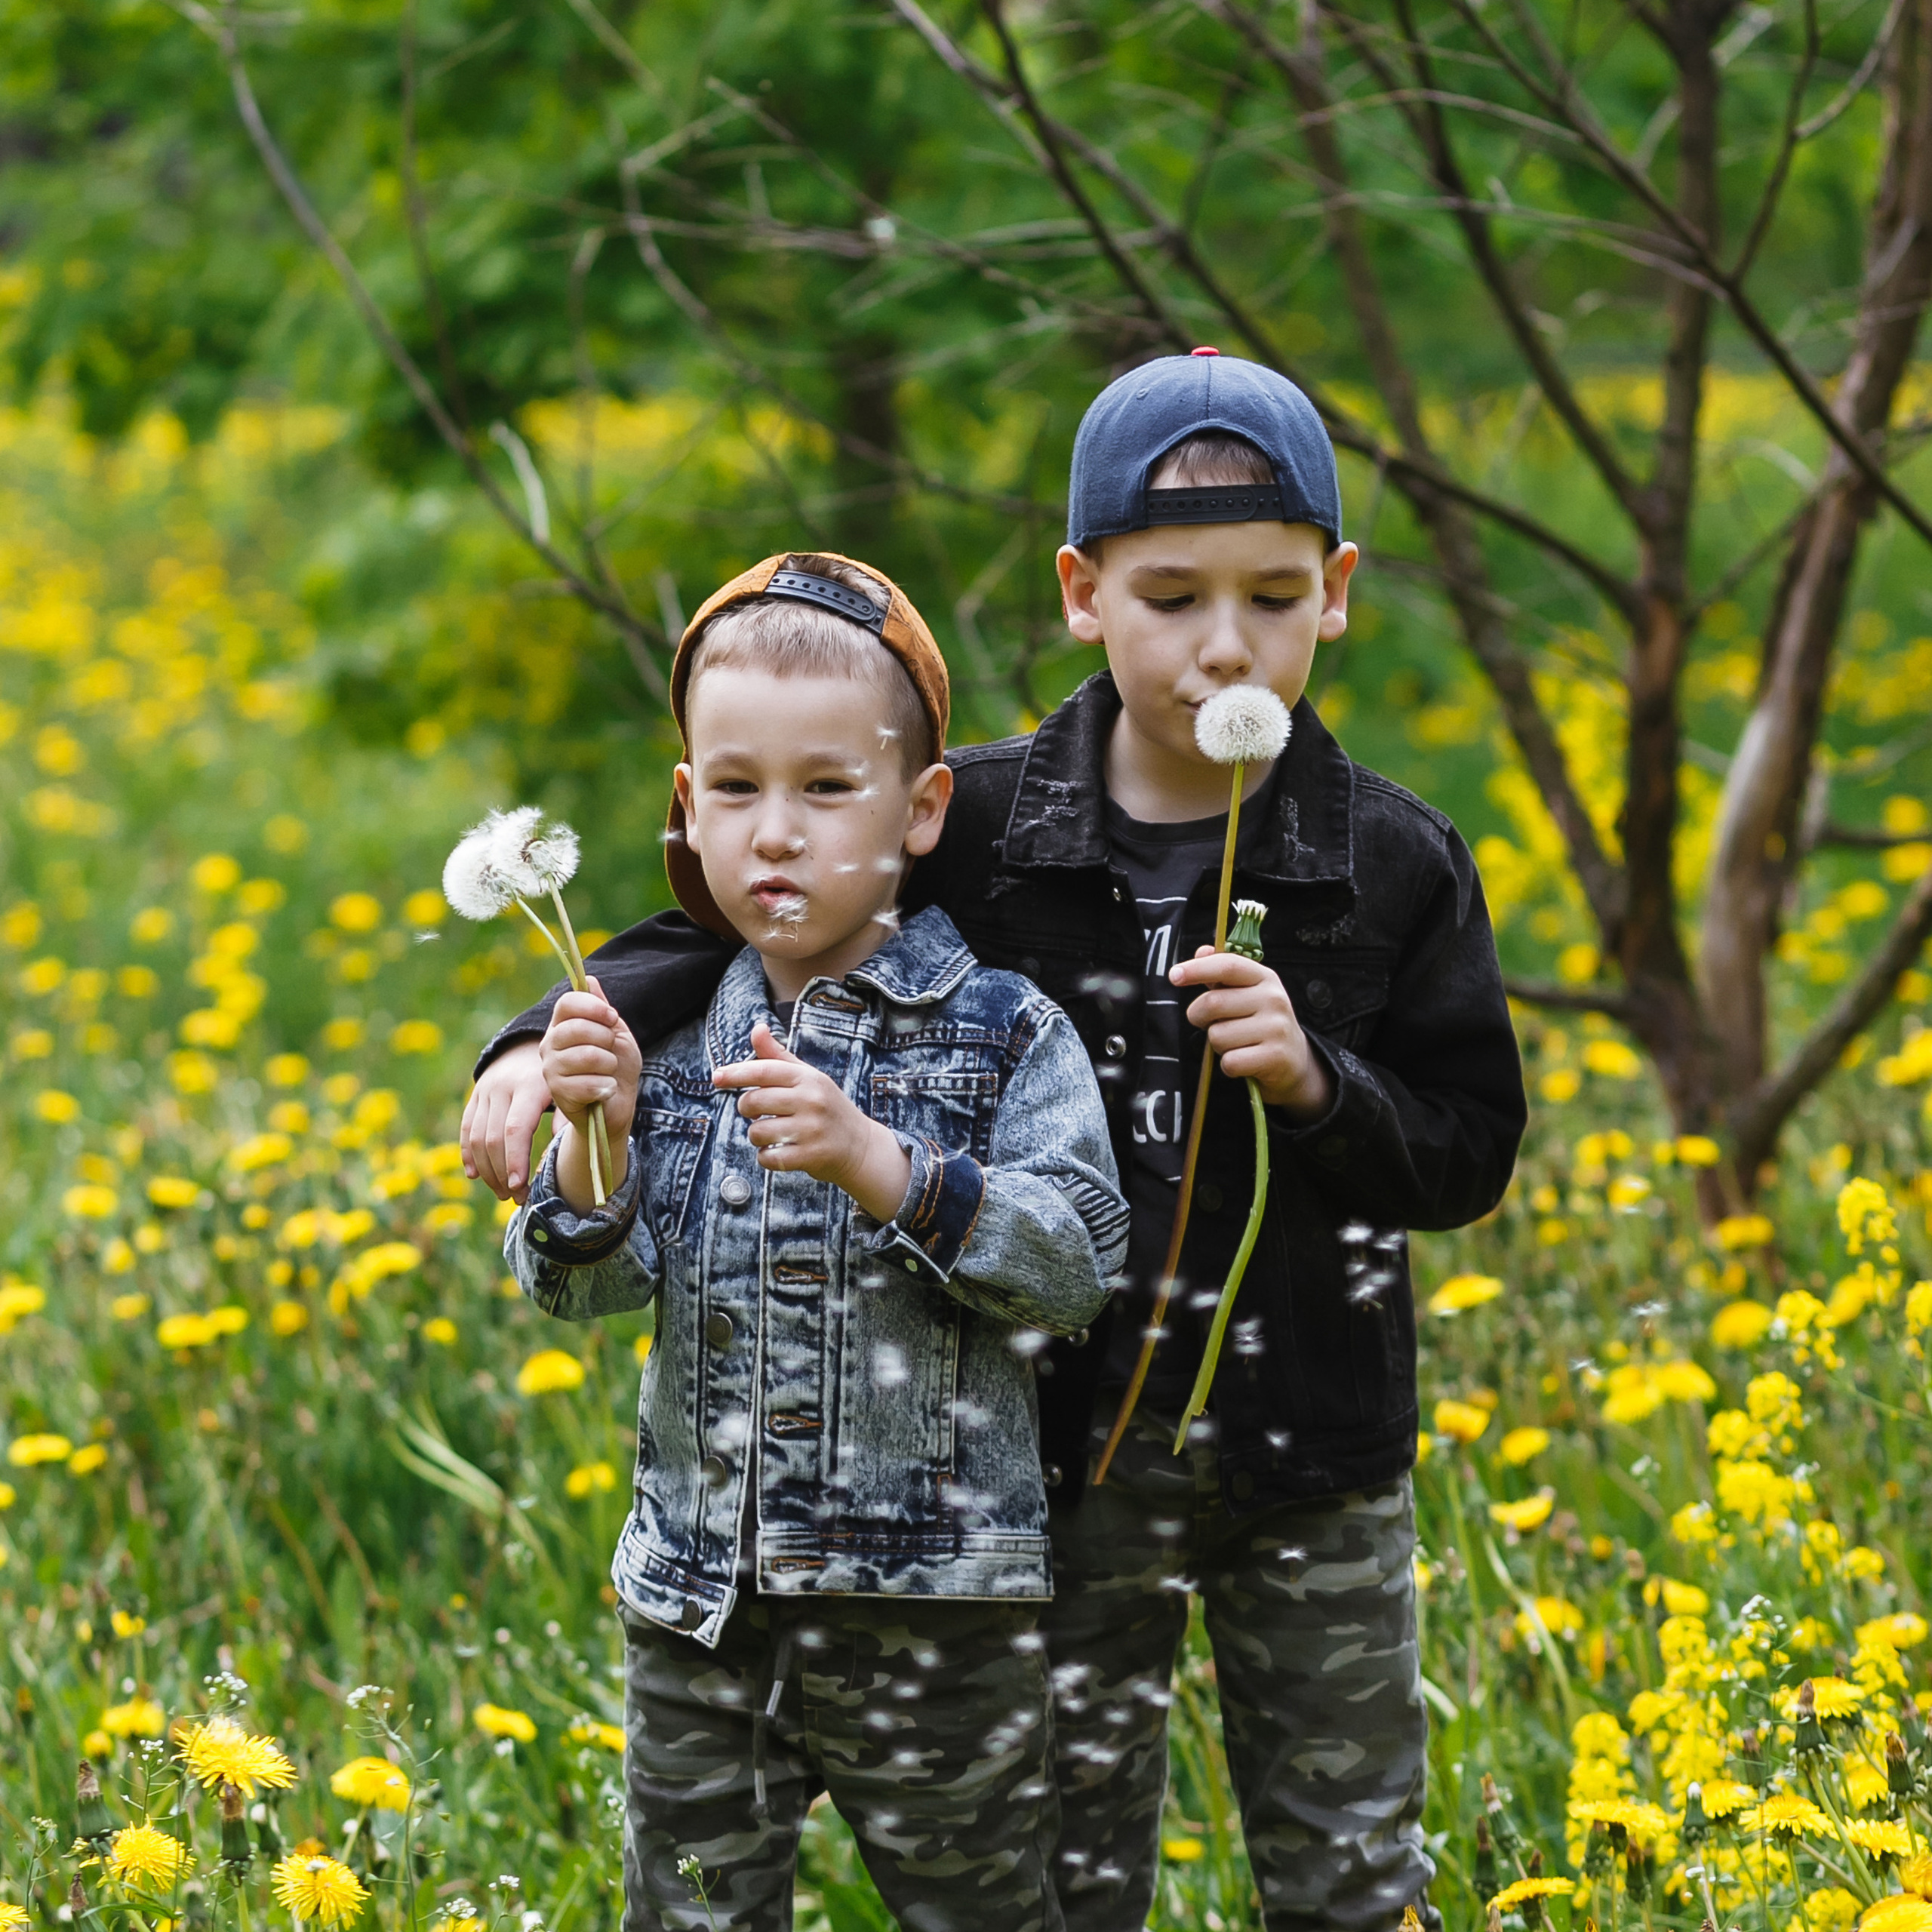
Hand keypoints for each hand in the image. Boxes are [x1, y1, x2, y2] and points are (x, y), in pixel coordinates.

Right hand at [462, 1039, 550, 1203]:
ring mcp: (484, 1091)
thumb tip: (558, 1151)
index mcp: (529, 1086)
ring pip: (476, 1138)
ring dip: (487, 1171)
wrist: (529, 1043)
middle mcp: (502, 1088)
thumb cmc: (558, 1074)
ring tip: (503, 1193)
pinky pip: (466, 1129)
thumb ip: (565, 1118)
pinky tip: (475, 1176)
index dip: (514, 1160)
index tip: (518, 1187)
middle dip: (502, 1174)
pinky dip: (468, 1155)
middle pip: (493, 1139)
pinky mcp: (474, 1095)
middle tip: (516, 1198)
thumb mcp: (568, 1088)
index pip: (515, 1129)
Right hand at [539, 979, 641, 1210]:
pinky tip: (606, 1089)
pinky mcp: (558, 1093)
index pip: (567, 1003)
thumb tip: (589, 978)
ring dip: (609, 1064)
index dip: (593, 1007)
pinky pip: (588, 1083)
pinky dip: (607, 1086)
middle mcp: (550, 1044)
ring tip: (608, 1072)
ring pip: (587, 1055)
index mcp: (562, 1025)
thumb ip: (602, 1008)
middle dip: (606, 1039)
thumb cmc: (617, 1067)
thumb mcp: (616, 1033)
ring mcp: (551, 1069)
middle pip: (578, 1028)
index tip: (612, 1017)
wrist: (617, 1104)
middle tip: (611, 1051)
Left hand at [712, 1023, 911, 1222]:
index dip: (736, 1073)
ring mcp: (812, 1130)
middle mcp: (811, 1101)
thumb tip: (757, 1028)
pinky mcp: (811, 1156)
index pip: (764, 1071)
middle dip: (746, 1109)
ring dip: (757, 1136)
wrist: (861, 1147)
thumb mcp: (808, 1078)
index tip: (716, 1077)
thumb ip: (778, 1057)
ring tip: (773, 1134)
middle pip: (753, 1102)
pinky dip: (766, 1157)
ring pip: (757, 1132)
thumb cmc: (826, 1108)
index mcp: (808, 1078)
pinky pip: (769, 1157)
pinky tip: (778, 1152)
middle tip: (757, 1112)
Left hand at [1170, 946, 1333, 1119]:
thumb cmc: (1259, 1021)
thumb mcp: (1247, 992)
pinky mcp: (1274, 1057)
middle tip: (1210, 1022)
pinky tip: (1244, 1059)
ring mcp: (1276, 1028)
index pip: (1228, 965)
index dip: (1197, 969)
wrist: (1294, 1059)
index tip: (1174, 975)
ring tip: (1236, 1042)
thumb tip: (1201, 951)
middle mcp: (1274, 999)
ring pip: (1218, 1036)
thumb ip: (1222, 972)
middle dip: (1199, 1016)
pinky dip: (1228, 1065)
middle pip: (1213, 1003)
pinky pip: (1229, 1061)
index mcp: (1265, 978)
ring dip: (1217, 1044)